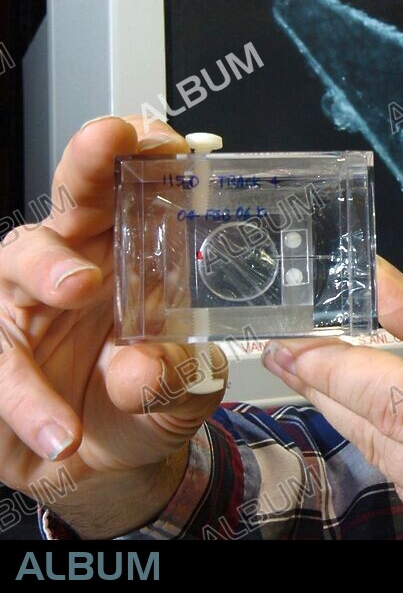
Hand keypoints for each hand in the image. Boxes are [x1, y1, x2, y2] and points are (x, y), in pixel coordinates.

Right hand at [0, 116, 227, 537]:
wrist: (106, 465)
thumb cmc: (148, 404)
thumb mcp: (183, 395)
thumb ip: (175, 379)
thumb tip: (143, 369)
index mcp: (133, 261)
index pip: (135, 194)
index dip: (142, 156)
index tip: (160, 137)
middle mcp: (76, 269)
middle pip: (74, 203)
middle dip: (87, 165)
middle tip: (105, 145)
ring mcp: (28, 307)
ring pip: (19, 262)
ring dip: (47, 265)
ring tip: (77, 285)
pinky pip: (0, 363)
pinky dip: (25, 398)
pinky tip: (54, 429)